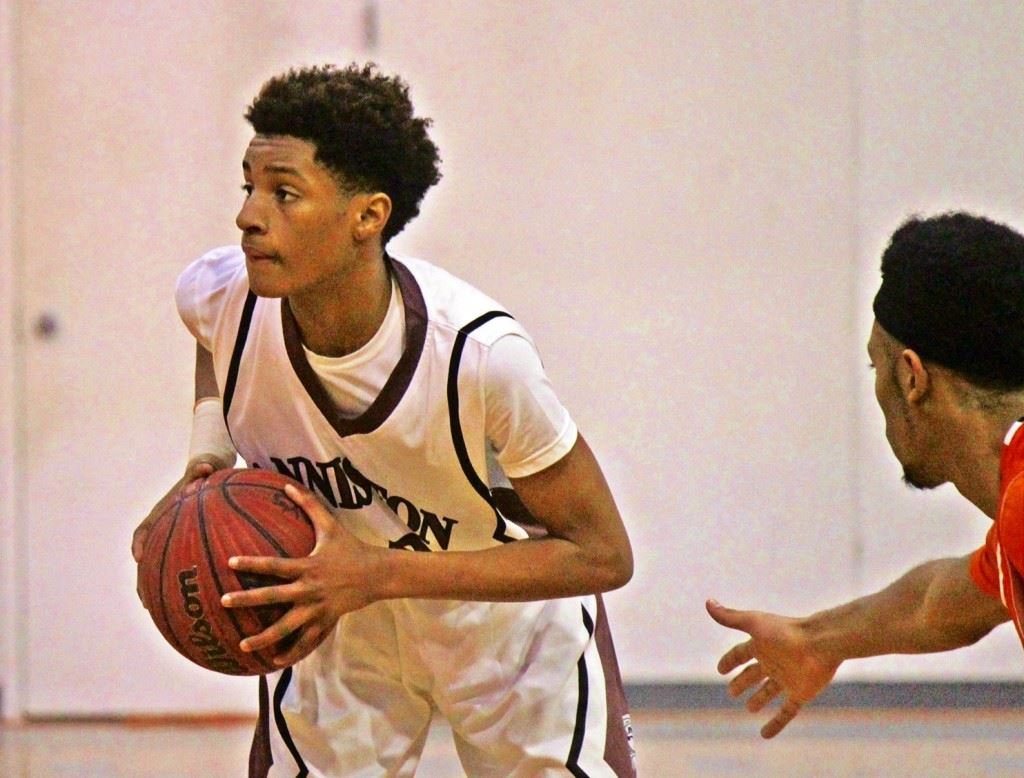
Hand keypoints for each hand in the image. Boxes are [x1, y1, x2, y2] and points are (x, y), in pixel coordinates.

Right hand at [133, 457, 221, 606]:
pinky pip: (179, 569)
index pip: (143, 531)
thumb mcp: (201, 471)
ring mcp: (171, 542)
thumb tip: (204, 466)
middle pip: (145, 560)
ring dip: (156, 589)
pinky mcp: (185, 549)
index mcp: (159, 515)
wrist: (205, 476)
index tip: (138, 556)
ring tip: (160, 613)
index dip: (140, 543)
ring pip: (159, 570)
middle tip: (144, 599)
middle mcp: (160, 532)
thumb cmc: (202, 475)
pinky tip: (194, 604)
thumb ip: (200, 471)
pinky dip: (182, 586)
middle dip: (143, 579)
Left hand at [221, 483, 384, 666]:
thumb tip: (288, 485)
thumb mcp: (331, 525)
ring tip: (243, 644)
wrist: (378, 574)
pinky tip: (274, 661)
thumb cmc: (351, 547)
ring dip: (264, 637)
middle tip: (224, 602)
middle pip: (274, 597)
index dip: (252, 564)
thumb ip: (309, 505)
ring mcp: (317, 608)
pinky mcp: (326, 621)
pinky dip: (291, 652)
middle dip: (247, 600)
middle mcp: (309, 589)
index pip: (275, 565)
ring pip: (287, 627)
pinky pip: (307, 640)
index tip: (230, 563)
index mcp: (308, 566)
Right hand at [706, 599, 839, 737]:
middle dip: (743, 682)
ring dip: (759, 699)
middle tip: (731, 692)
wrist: (821, 644)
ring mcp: (787, 679)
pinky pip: (786, 712)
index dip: (730, 661)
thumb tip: (708, 603)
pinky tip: (764, 734)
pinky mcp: (800, 693)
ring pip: (770, 691)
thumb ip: (730, 617)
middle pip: (754, 674)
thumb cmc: (786, 632)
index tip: (720, 669)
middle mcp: (774, 662)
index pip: (741, 654)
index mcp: (762, 645)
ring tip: (750, 708)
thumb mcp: (754, 623)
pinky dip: (776, 724)